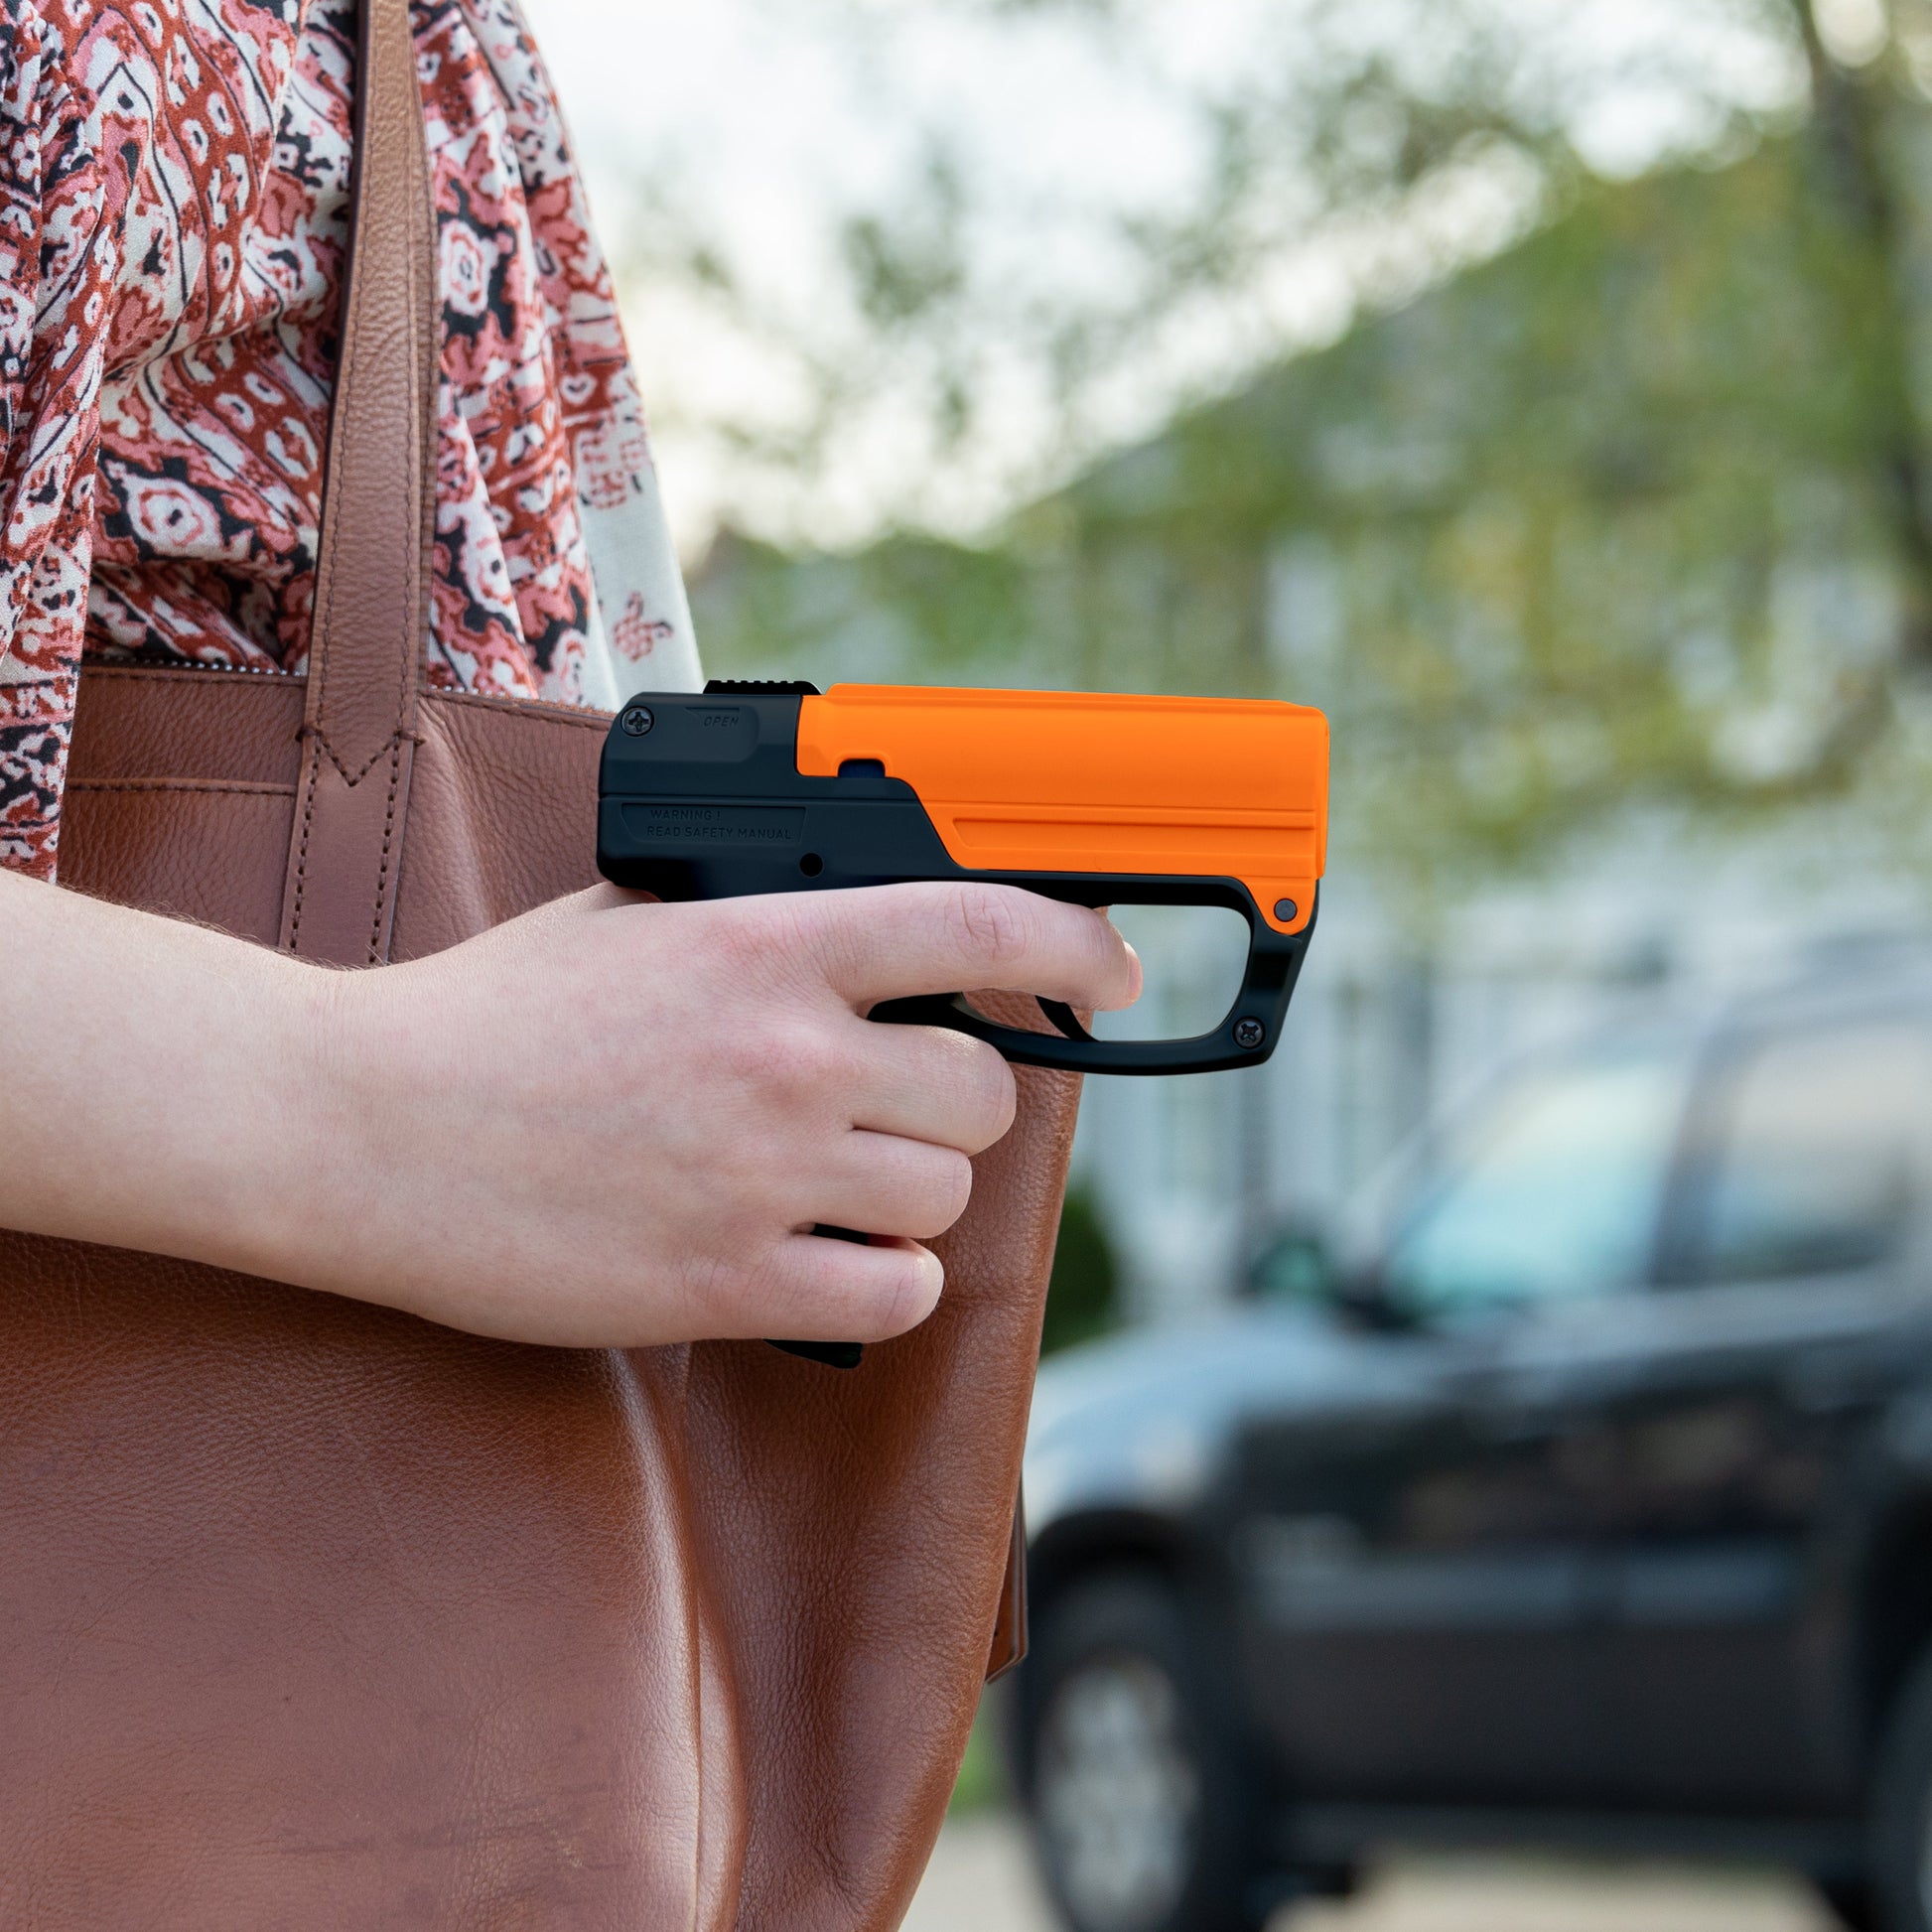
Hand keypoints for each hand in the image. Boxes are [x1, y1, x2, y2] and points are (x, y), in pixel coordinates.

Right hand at [277, 882, 1137, 1345]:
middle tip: (896, 1108)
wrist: (366, 1128)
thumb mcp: (633, 918)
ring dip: (914, 1193)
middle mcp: (787, 1055)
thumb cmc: (490, 1018)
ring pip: (946, 1196)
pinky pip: (895, 1293)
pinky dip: (883, 1280)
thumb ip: (763, 919)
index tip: (1107, 975)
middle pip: (984, 1091)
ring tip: (834, 1183)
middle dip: (957, 1102)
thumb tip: (875, 932)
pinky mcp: (729, 1281)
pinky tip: (825, 1256)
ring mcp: (764, 1173)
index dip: (1074, 947)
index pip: (979, 925)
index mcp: (766, 944)